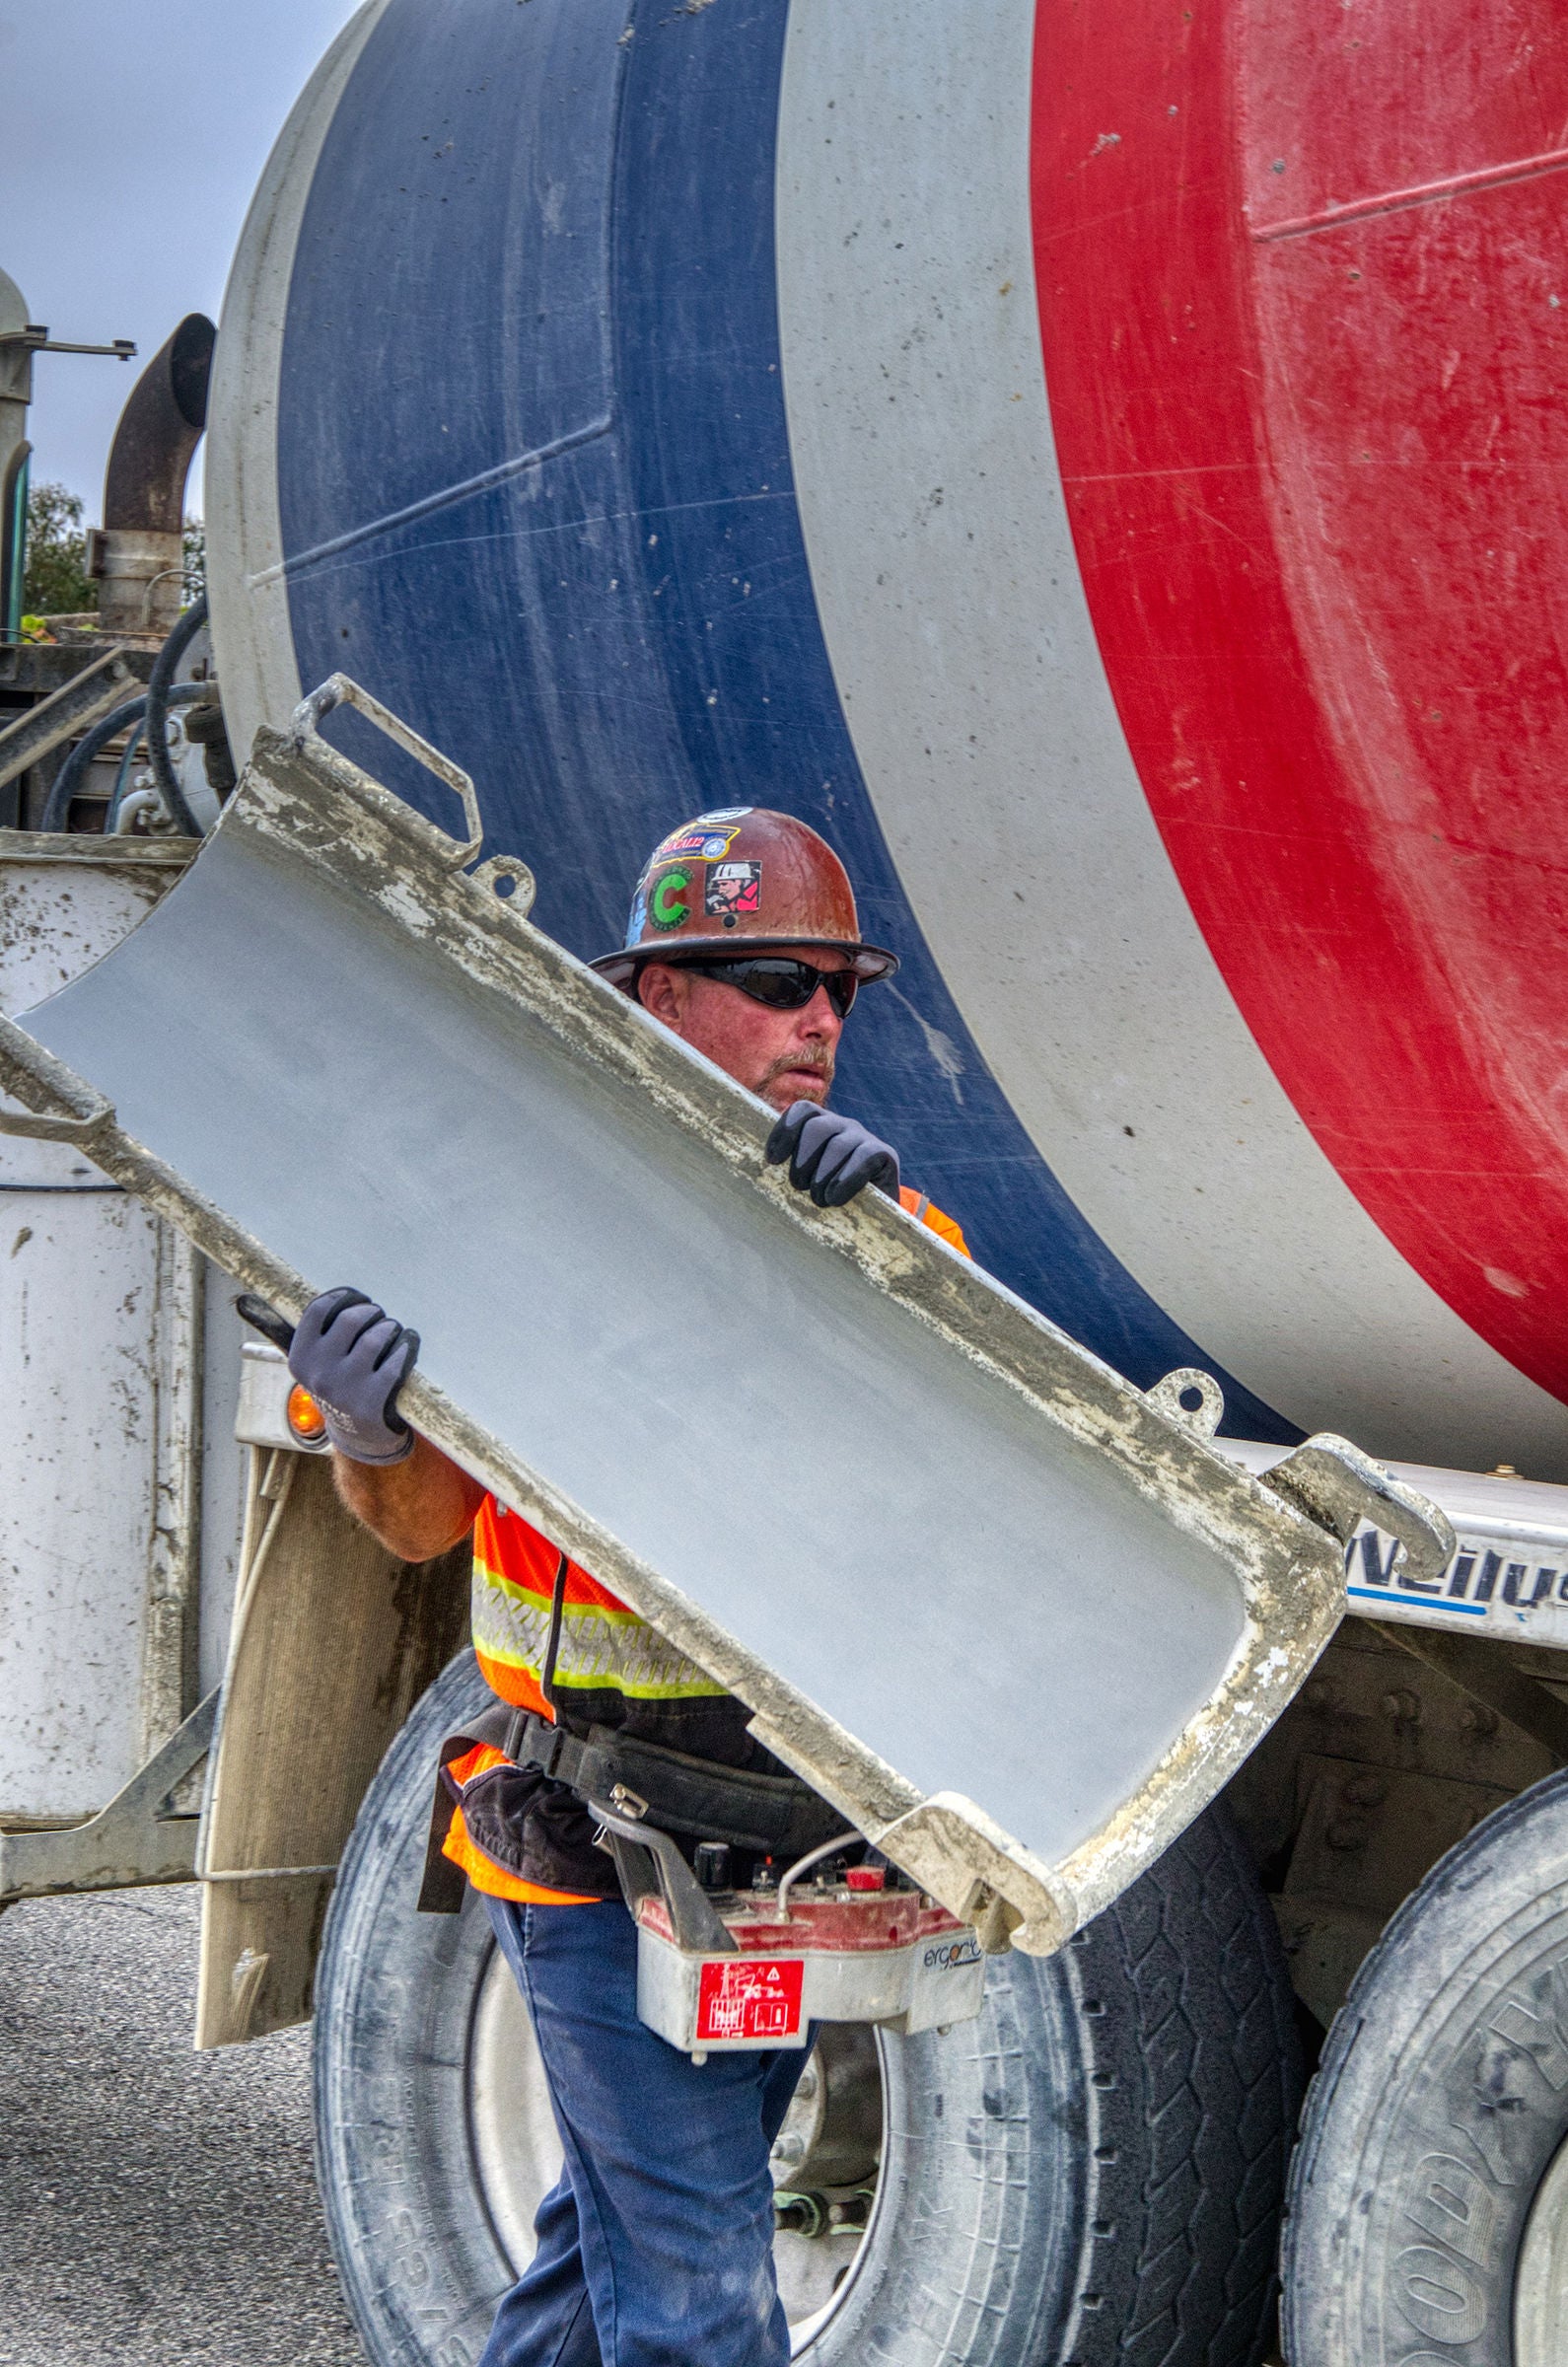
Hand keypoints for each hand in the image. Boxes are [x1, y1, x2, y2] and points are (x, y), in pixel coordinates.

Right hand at [288, 1287, 419, 1463]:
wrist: (357, 1434)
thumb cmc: (340, 1385)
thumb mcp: (317, 1365)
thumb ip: (320, 1333)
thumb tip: (342, 1294)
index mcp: (300, 1359)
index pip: (318, 1310)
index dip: (344, 1297)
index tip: (358, 1298)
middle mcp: (319, 1373)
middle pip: (351, 1319)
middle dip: (371, 1312)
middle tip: (378, 1316)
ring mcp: (345, 1388)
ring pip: (376, 1336)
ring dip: (390, 1328)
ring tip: (392, 1331)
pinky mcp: (372, 1401)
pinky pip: (396, 1359)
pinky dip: (406, 1347)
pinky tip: (407, 1346)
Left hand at [765, 1101, 899, 1207]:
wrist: (873, 1217)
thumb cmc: (829, 1198)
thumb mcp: (805, 1180)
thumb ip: (788, 1168)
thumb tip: (760, 1169)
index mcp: (821, 1126)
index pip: (802, 1111)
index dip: (784, 1131)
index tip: (773, 1161)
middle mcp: (843, 1126)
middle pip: (817, 1126)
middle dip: (803, 1160)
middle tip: (799, 1187)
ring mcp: (865, 1138)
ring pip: (838, 1145)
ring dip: (822, 1176)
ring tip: (819, 1200)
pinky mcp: (886, 1154)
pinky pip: (863, 1157)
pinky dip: (845, 1179)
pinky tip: (835, 1198)